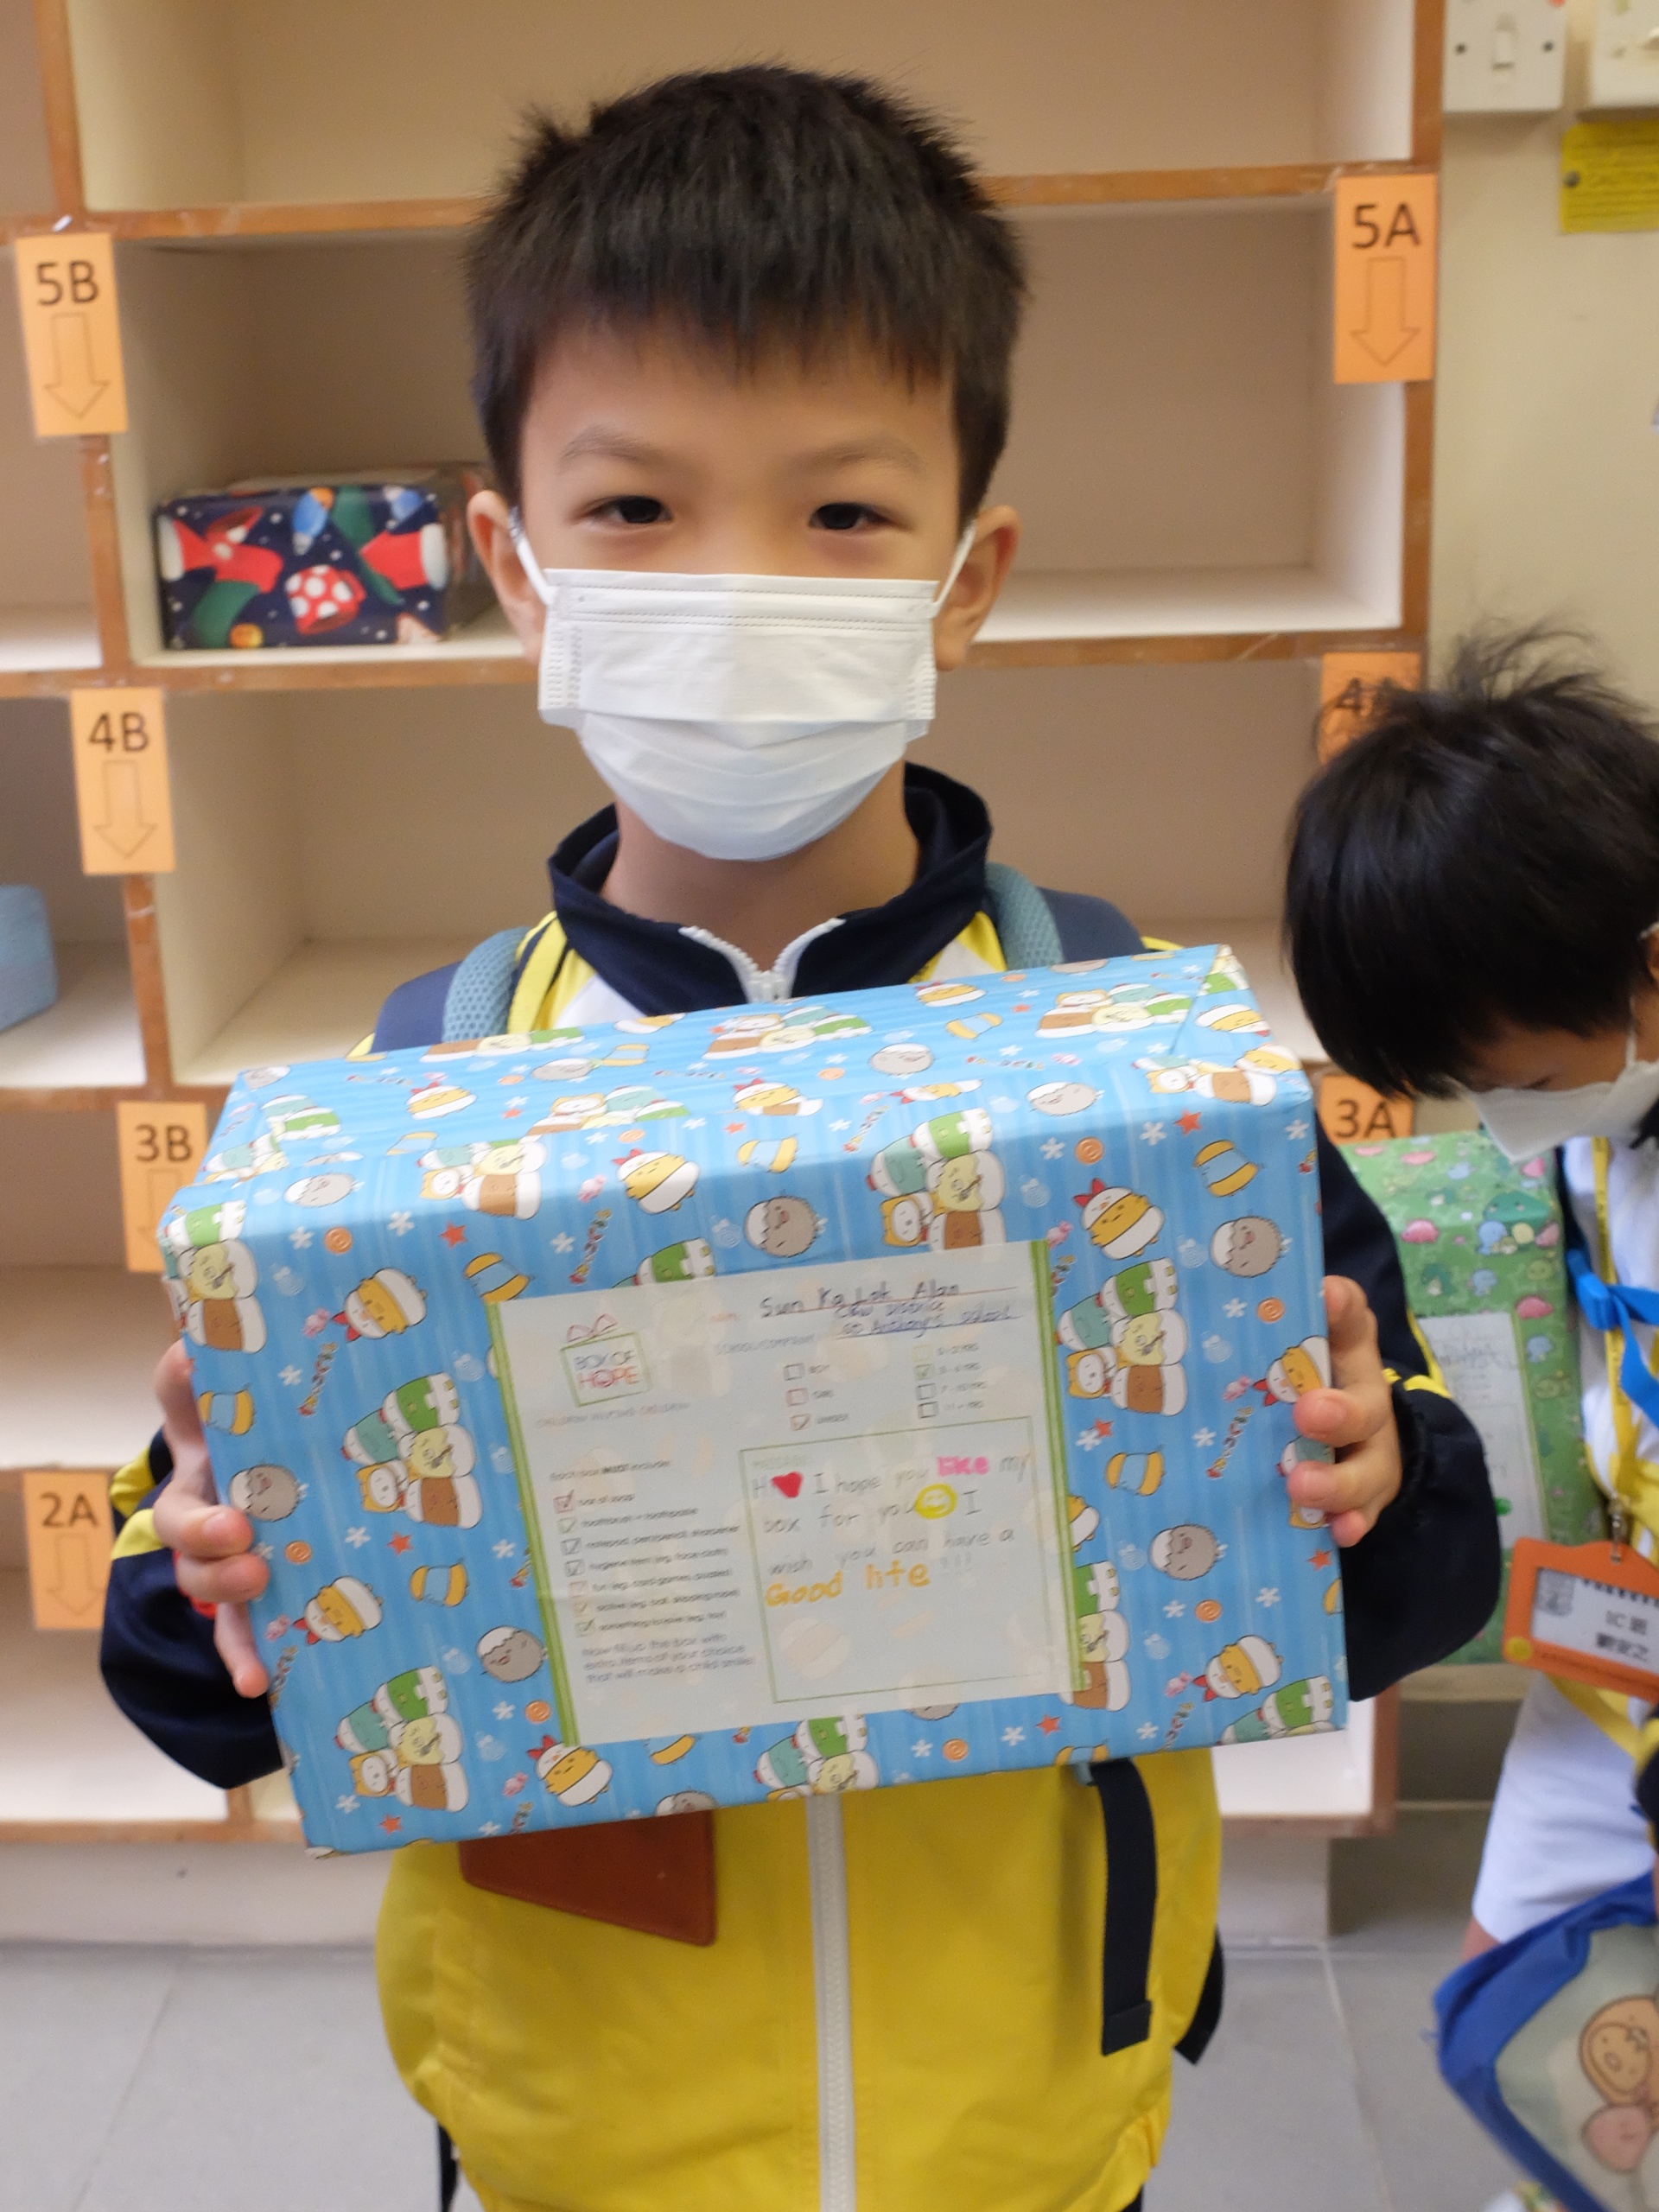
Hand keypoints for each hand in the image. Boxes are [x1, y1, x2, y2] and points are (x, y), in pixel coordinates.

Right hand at [149, 1338, 270, 1695]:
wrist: (279, 1449)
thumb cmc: (248, 1418)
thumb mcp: (219, 1387)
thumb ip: (199, 1371)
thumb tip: (194, 1346)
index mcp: (201, 1481)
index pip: (182, 1500)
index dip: (199, 1520)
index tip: (234, 1525)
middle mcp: (209, 1528)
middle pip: (191, 1552)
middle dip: (215, 1557)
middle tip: (250, 1548)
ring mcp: (234, 1564)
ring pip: (215, 1594)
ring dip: (232, 1605)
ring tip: (259, 1613)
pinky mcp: (264, 1595)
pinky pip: (249, 1635)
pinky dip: (248, 1660)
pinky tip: (260, 1686)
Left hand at [1283, 1274, 1403, 1548]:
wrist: (1344, 1435)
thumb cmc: (1295, 1383)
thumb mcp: (1282, 1352)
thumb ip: (1263, 1331)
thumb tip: (1222, 1300)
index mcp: (1345, 1350)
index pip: (1349, 1317)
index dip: (1340, 1306)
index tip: (1327, 1296)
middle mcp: (1365, 1398)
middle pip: (1365, 1405)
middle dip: (1340, 1412)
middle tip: (1309, 1414)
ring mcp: (1372, 1450)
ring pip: (1366, 1467)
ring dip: (1337, 1479)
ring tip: (1302, 1486)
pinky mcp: (1367, 1493)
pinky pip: (1363, 1511)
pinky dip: (1349, 1521)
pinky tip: (1337, 1530)